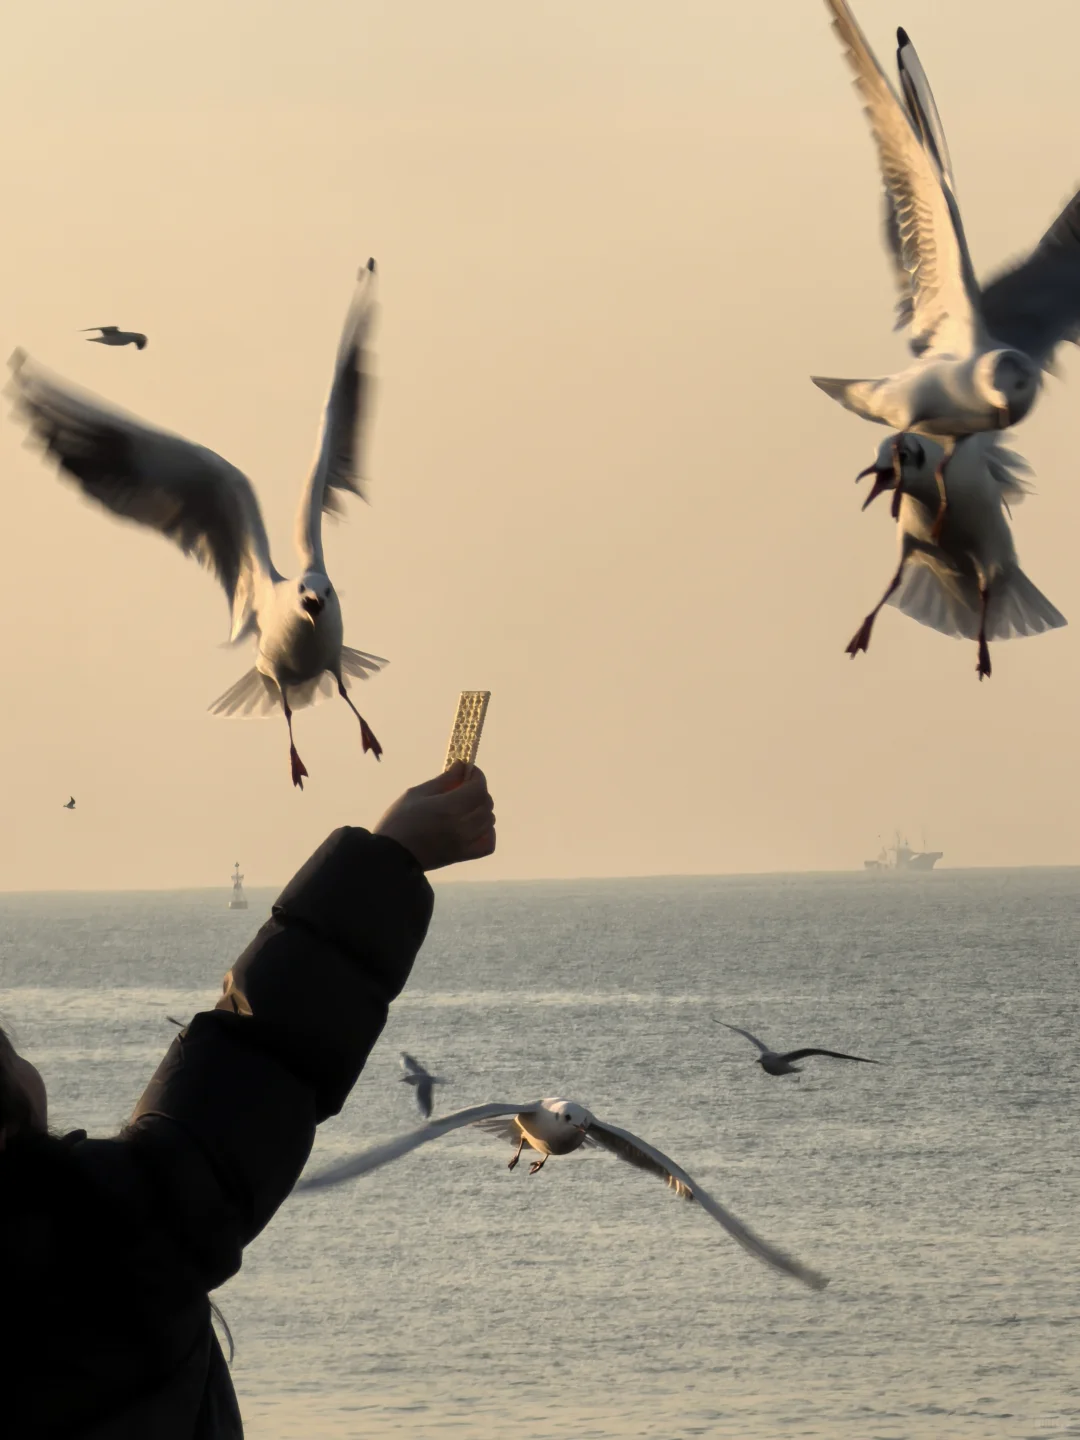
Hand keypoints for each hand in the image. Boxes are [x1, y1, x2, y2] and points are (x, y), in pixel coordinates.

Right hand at [373, 763, 495, 871]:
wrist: (391, 856)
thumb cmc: (399, 821)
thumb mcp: (416, 794)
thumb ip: (443, 780)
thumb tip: (462, 766)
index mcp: (448, 807)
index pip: (478, 788)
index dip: (477, 776)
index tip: (468, 771)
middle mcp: (461, 825)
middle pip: (486, 803)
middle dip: (478, 791)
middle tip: (463, 787)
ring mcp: (464, 843)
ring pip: (489, 821)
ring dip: (482, 809)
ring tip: (466, 806)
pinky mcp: (463, 856)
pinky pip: (488, 844)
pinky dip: (487, 833)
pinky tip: (475, 826)